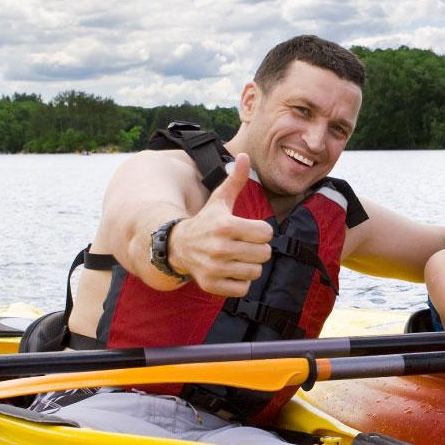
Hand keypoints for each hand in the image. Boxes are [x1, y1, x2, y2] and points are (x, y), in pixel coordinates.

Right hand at [169, 153, 273, 296]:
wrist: (178, 246)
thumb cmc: (206, 221)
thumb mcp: (220, 200)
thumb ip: (235, 179)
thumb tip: (244, 155)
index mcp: (226, 225)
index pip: (267, 233)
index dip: (260, 231)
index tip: (248, 230)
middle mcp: (220, 248)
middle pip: (264, 253)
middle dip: (257, 249)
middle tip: (243, 245)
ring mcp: (215, 268)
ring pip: (255, 272)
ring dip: (249, 265)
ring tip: (236, 257)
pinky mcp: (212, 285)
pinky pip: (243, 288)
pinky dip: (240, 282)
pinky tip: (230, 271)